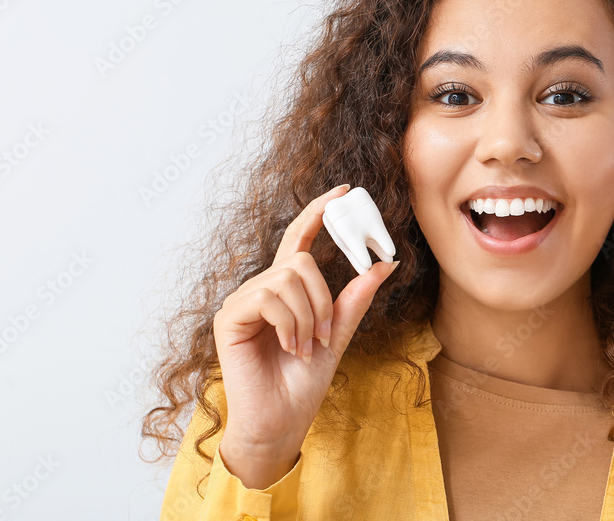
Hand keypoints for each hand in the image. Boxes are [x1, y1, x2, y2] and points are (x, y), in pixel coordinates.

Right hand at [212, 184, 398, 471]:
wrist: (281, 422)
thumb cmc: (302, 384)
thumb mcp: (337, 336)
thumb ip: (354, 300)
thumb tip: (384, 264)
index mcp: (285, 291)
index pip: (299, 239)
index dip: (317, 212)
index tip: (342, 191)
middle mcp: (260, 289)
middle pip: (300, 261)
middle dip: (323, 298)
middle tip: (323, 336)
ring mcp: (242, 301)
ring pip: (288, 278)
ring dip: (308, 316)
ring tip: (304, 347)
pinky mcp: (229, 316)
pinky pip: (269, 296)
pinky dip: (290, 323)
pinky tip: (289, 347)